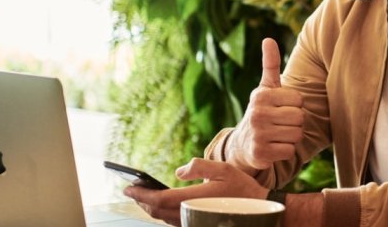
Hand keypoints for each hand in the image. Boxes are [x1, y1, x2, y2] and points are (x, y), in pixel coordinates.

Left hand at [124, 158, 268, 225]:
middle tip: (130, 190)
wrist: (259, 210)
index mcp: (195, 199)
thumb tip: (178, 171)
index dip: (141, 194)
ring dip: (151, 208)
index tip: (127, 187)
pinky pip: (174, 222)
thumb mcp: (223, 168)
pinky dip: (162, 214)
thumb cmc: (242, 188)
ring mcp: (194, 222)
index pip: (159, 199)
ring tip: (142, 196)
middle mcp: (191, 214)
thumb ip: (199, 166)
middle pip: (157, 211)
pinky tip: (161, 205)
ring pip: (164, 219)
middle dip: (142, 201)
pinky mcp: (198, 225)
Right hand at [228, 38, 304, 171]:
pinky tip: (274, 147)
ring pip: (297, 135)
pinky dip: (285, 151)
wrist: (242, 144)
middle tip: (280, 123)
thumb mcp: (265, 88)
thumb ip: (270, 64)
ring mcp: (258, 134)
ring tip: (277, 134)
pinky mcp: (260, 153)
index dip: (295, 105)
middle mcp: (257, 113)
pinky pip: (290, 151)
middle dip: (295, 122)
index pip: (299, 100)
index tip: (281, 108)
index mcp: (261, 95)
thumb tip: (268, 39)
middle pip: (300, 117)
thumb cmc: (262, 111)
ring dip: (291, 137)